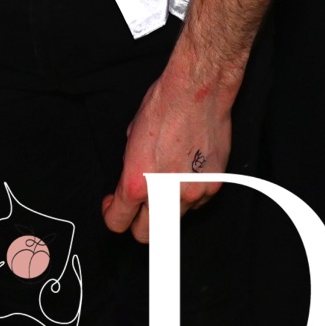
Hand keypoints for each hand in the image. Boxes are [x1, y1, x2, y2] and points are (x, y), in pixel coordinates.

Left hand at [100, 50, 238, 242]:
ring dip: (166, 208)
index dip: (112, 215)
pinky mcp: (213, 186)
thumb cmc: (164, 105)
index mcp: (136, 182)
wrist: (198, 90)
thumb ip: (131, 166)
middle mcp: (164, 194)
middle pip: (145, 235)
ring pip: (173, 220)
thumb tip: (134, 181)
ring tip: (168, 178)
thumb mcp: (131, 137)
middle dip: (137, 224)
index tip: (114, 206)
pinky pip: (197, 203)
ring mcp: (191, 193)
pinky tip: (187, 170)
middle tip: (137, 206)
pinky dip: (189, 194)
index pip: (118, 222)